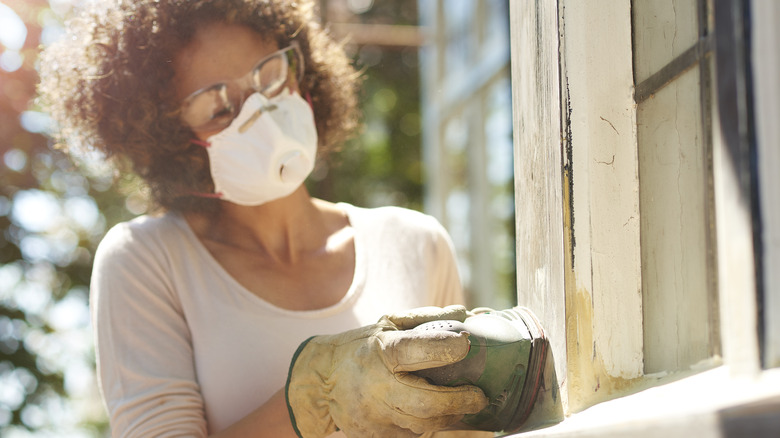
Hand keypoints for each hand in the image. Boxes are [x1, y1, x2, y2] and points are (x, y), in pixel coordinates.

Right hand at [285, 305, 488, 437]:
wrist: (320, 382)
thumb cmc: (361, 347)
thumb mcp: (387, 324)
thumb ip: (425, 319)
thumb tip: (463, 312)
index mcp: (380, 351)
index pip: (413, 350)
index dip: (443, 348)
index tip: (466, 344)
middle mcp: (376, 387)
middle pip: (426, 403)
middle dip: (459, 401)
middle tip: (479, 397)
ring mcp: (375, 417)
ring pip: (424, 425)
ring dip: (449, 416)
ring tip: (462, 405)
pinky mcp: (376, 437)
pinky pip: (412, 435)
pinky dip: (428, 425)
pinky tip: (433, 414)